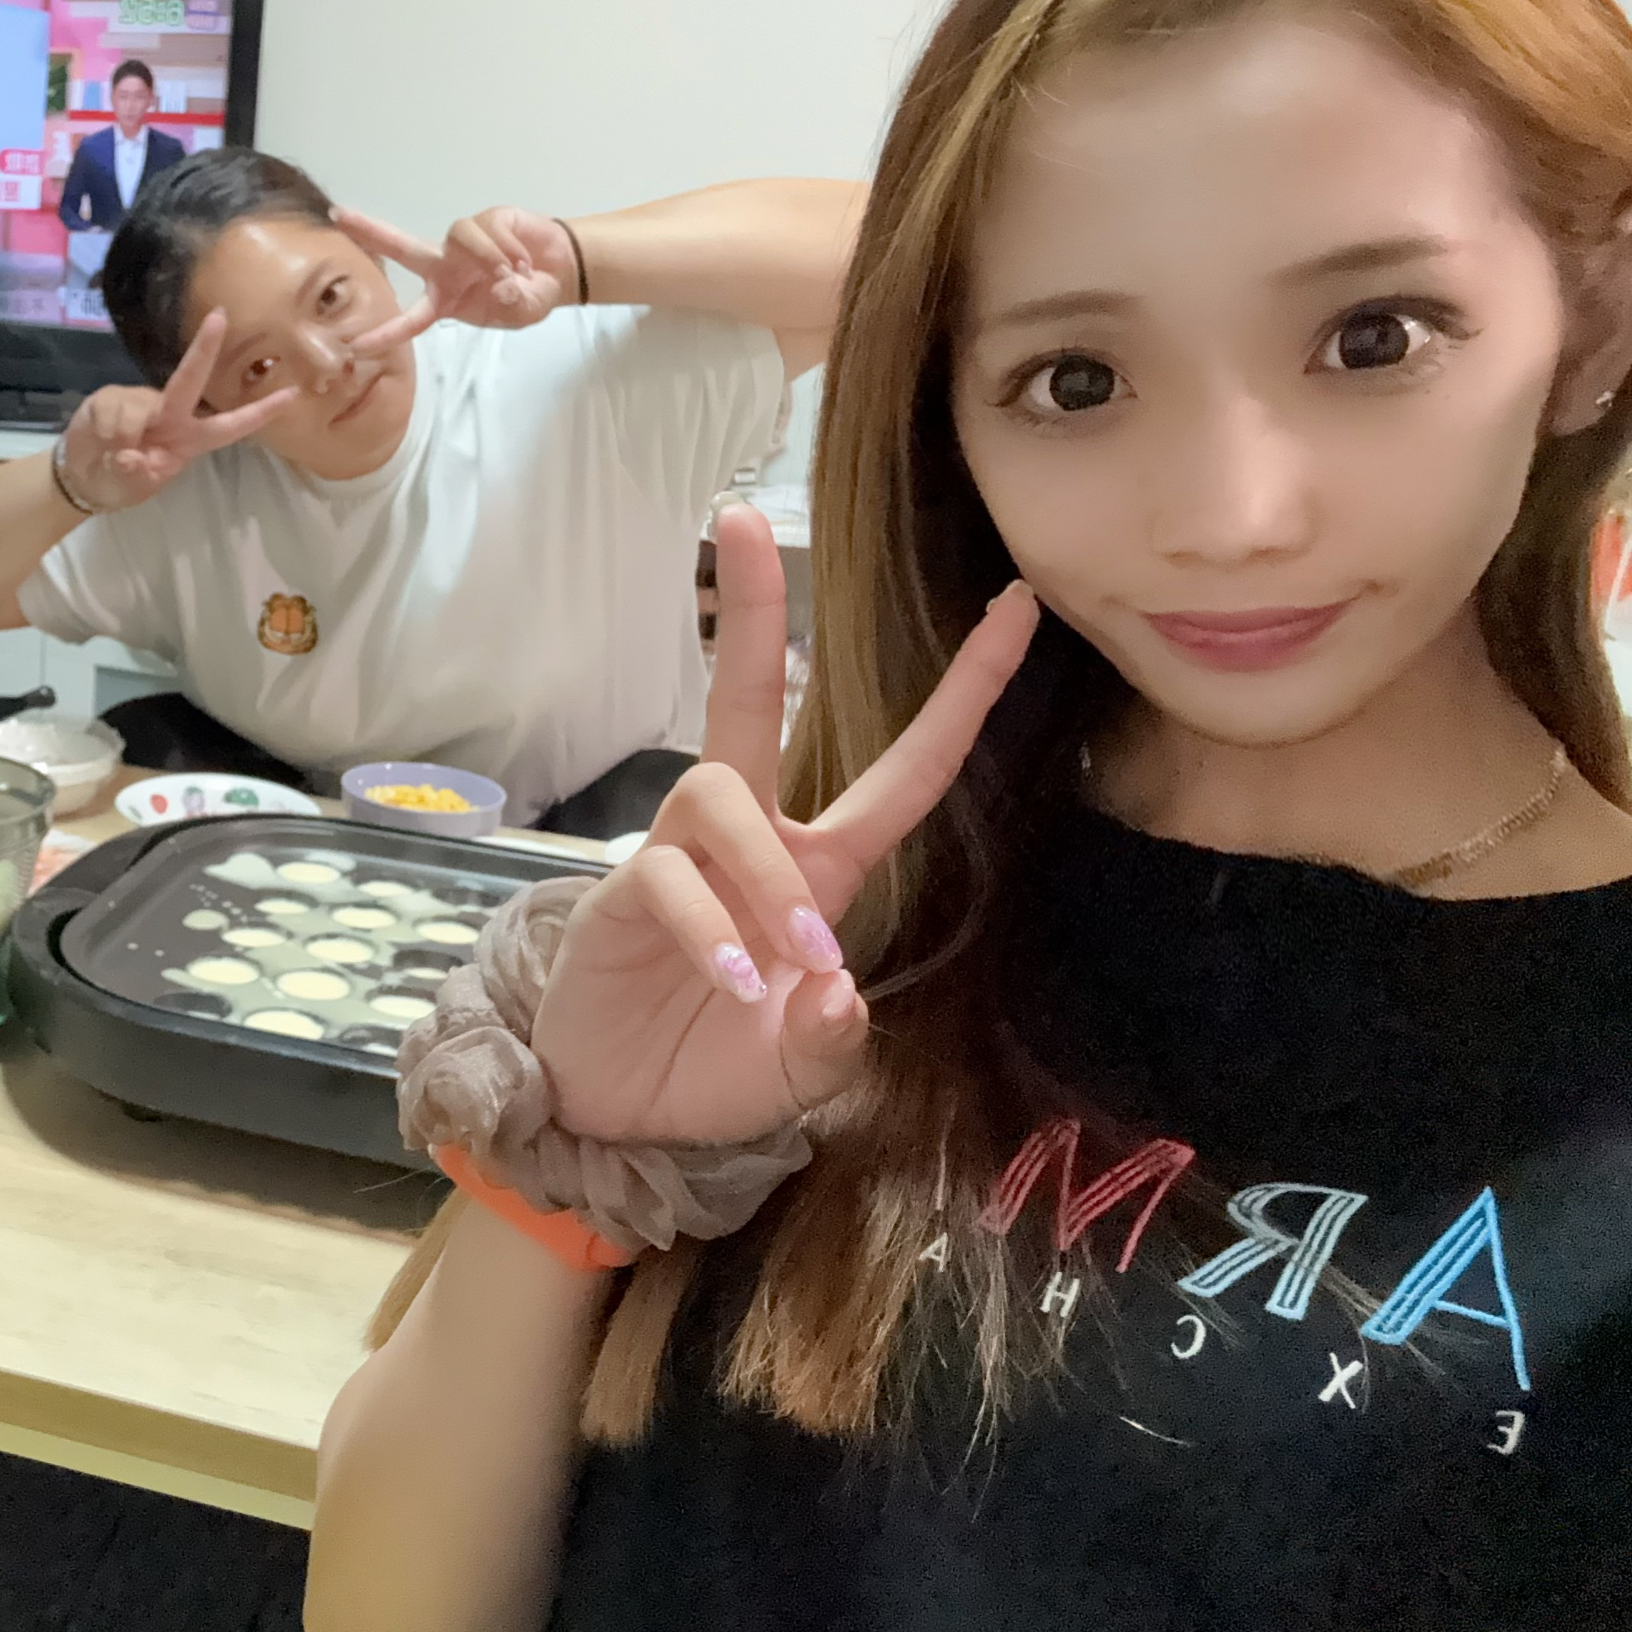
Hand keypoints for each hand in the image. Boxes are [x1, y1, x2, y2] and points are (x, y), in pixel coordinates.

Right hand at [56, 310, 298, 511]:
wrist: (82, 476)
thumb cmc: (120, 480)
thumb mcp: (133, 487)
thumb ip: (137, 474)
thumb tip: (134, 456)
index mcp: (188, 439)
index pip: (230, 426)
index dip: (259, 412)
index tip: (291, 395)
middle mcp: (169, 416)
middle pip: (189, 382)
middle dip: (203, 351)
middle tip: (219, 317)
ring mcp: (139, 405)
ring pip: (138, 410)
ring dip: (122, 436)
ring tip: (113, 458)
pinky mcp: (109, 400)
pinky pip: (111, 414)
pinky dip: (105, 434)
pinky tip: (100, 444)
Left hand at [334, 205, 577, 355]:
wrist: (560, 270)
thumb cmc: (529, 296)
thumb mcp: (522, 312)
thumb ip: (512, 304)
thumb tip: (503, 283)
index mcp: (444, 298)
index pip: (411, 318)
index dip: (386, 333)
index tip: (356, 347)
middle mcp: (445, 266)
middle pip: (401, 247)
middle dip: (370, 230)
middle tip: (337, 215)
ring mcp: (463, 241)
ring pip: (460, 236)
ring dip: (490, 257)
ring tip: (517, 273)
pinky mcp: (487, 218)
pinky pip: (489, 229)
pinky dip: (511, 248)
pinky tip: (525, 260)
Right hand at [530, 506, 1038, 1147]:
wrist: (617, 1114)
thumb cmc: (716, 1071)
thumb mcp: (804, 1073)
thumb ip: (833, 1041)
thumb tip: (833, 985)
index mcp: (821, 869)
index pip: (907, 769)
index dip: (964, 691)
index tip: (1014, 606)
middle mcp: (751, 842)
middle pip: (748, 700)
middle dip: (750, 610)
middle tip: (738, 518)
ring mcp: (679, 859)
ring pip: (720, 794)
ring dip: (765, 873)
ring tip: (784, 957)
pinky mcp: (621, 892)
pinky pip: (669, 877)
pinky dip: (708, 929)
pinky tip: (730, 980)